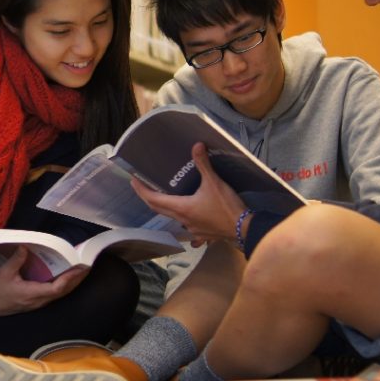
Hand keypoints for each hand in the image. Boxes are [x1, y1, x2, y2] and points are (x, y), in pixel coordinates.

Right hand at [0, 247, 88, 316]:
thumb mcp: (4, 272)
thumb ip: (16, 260)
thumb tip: (26, 247)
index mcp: (31, 293)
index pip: (55, 288)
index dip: (69, 279)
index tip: (78, 268)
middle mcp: (38, 301)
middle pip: (63, 292)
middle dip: (76, 279)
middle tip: (87, 266)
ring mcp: (39, 303)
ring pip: (61, 294)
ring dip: (73, 283)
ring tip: (82, 270)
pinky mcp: (38, 302)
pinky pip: (55, 295)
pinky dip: (65, 286)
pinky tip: (69, 278)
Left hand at [132, 142, 246, 245]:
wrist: (245, 229)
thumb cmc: (227, 206)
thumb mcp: (214, 182)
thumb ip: (203, 164)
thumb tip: (197, 145)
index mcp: (181, 208)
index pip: (153, 199)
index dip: (142, 190)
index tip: (134, 181)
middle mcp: (183, 220)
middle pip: (159, 209)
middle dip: (149, 197)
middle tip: (143, 186)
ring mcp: (193, 230)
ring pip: (173, 219)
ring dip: (165, 209)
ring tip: (164, 198)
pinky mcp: (204, 235)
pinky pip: (189, 231)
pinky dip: (185, 224)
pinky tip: (189, 223)